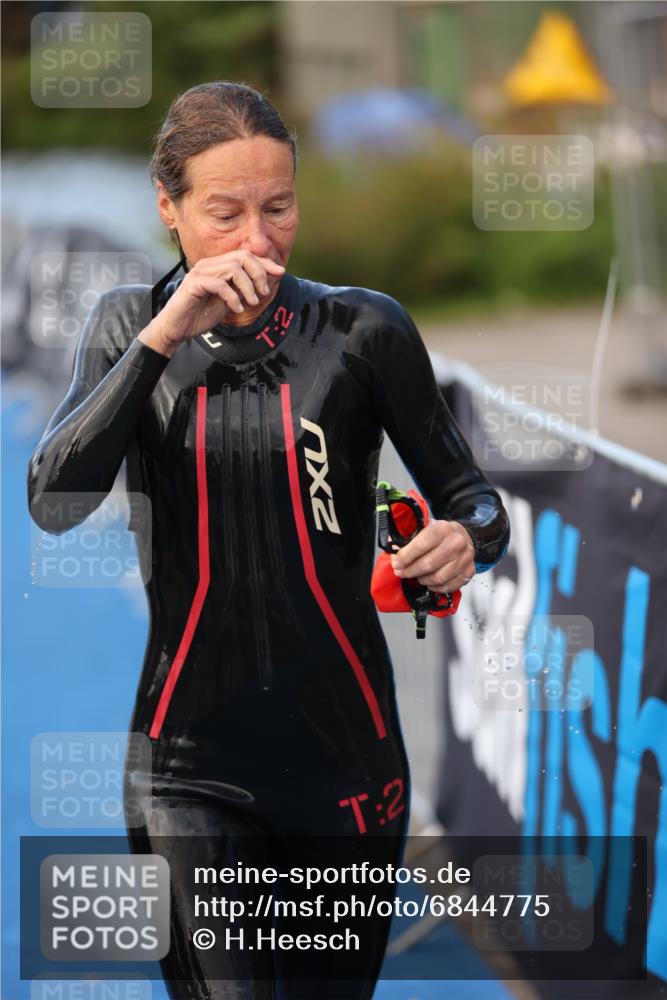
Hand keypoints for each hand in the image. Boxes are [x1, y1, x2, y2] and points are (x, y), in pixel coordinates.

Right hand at [138, 250, 285, 356]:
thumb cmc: (200, 315)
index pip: (246, 256)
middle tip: (263, 293)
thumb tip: (265, 284)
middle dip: (259, 273)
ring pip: (233, 268)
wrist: (176, 329)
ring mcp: (200, 273)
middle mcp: (209, 265)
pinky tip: (237, 309)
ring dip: (248, 286)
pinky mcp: (193, 284)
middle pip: (242, 256)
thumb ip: (242, 291)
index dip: (265, 263)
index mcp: (218, 266)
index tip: (281, 272)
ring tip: (251, 303)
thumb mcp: (229, 302)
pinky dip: (233, 297)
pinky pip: (220, 284)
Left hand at [390, 520, 475, 592]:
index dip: (405, 557)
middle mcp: (456, 543)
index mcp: (443, 529)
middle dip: (409, 571)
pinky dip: (435, 587)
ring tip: (416, 576)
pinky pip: (448, 586)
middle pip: (427, 565)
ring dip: (422, 580)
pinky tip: (429, 582)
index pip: (420, 545)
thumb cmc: (441, 534)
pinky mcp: (469, 571)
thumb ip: (408, 536)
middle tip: (401, 572)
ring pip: (437, 578)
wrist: (465, 536)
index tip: (396, 563)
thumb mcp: (425, 527)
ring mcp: (465, 558)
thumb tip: (391, 546)